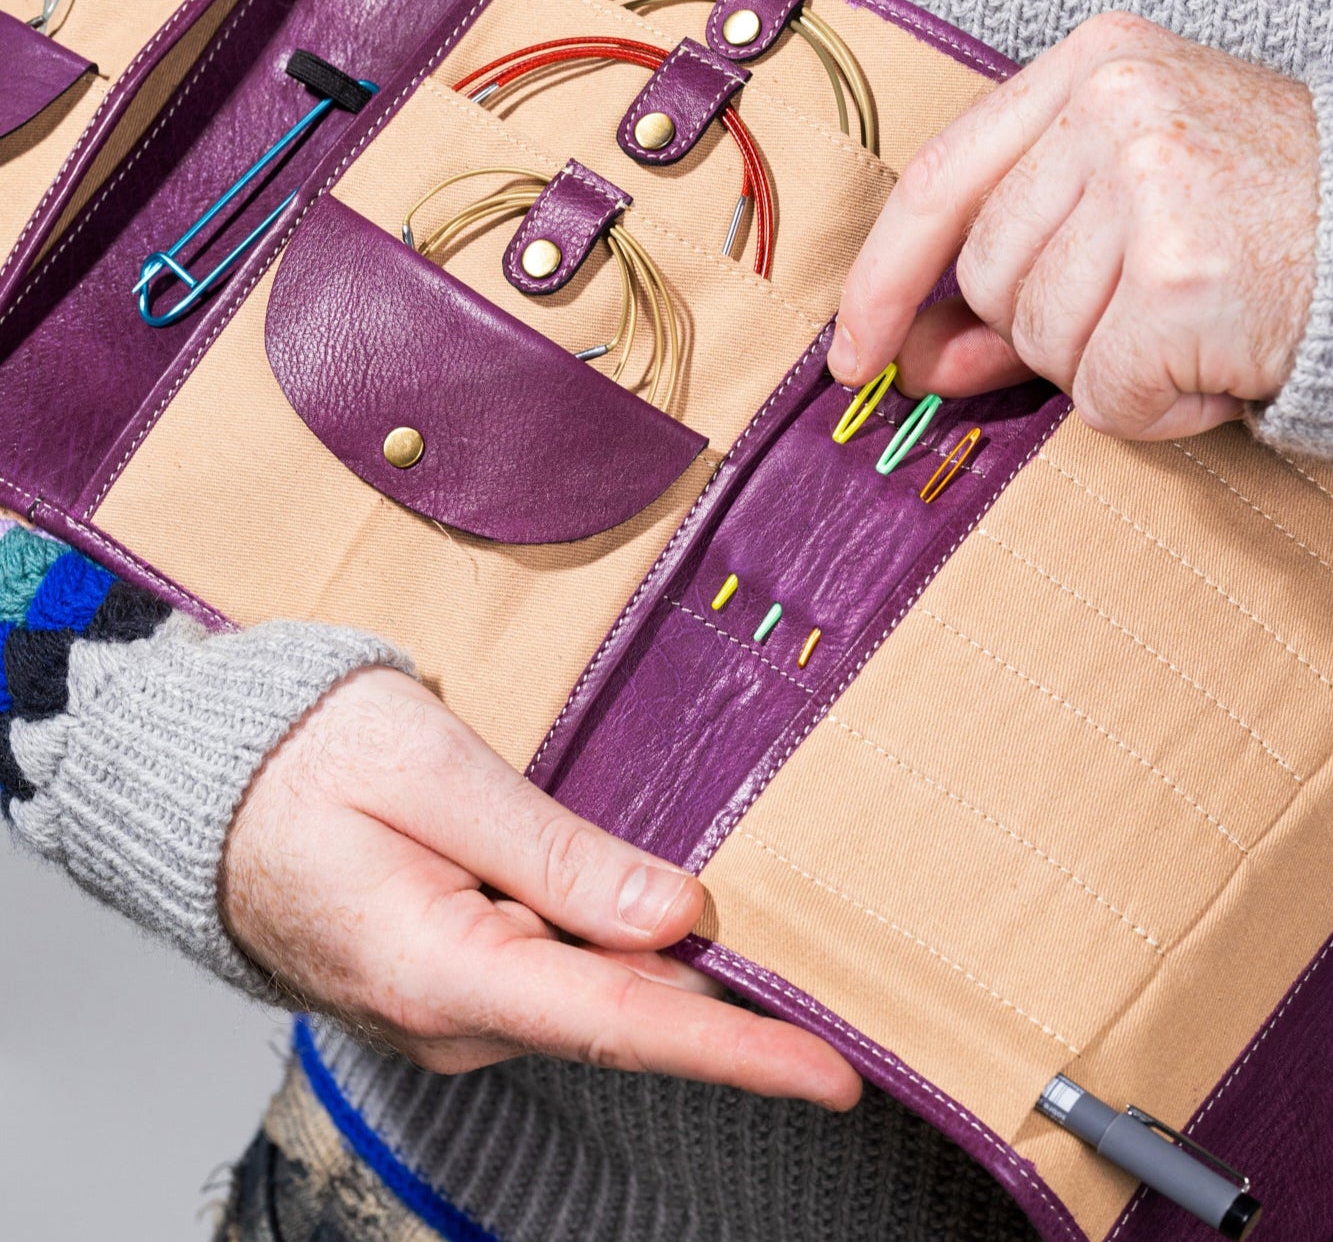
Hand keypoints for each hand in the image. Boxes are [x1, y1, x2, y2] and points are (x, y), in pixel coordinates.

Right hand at [222, 665, 861, 1104]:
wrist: (215, 789)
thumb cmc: (309, 763)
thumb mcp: (435, 774)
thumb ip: (557, 853)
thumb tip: (678, 912)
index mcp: (440, 968)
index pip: (617, 1024)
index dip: (735, 1052)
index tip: (833, 1073)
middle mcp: (453, 1017)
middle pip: (623, 1018)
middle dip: (727, 1005)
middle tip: (828, 980)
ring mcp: (455, 1012)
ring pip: (597, 998)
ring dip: (670, 969)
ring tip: (739, 925)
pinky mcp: (462, 987)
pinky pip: (564, 980)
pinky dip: (620, 955)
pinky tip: (649, 917)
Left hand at [829, 13, 1319, 439]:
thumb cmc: (1261, 215)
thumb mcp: (1128, 198)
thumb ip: (1013, 266)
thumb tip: (912, 356)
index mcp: (1091, 67)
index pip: (937, 181)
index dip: (882, 278)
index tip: (854, 350)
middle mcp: (1114, 110)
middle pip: (988, 274)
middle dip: (1044, 323)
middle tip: (1142, 303)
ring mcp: (1150, 186)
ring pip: (1040, 339)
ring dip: (1107, 364)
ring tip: (1191, 323)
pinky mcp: (1182, 277)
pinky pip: (1104, 393)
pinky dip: (1156, 407)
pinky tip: (1212, 363)